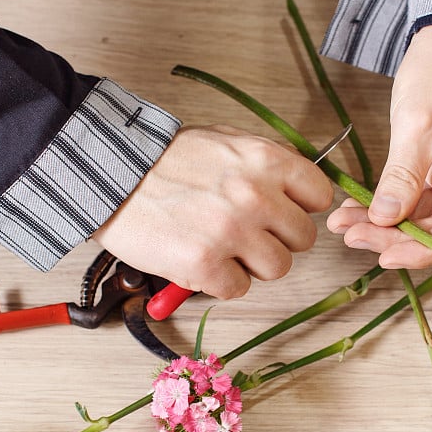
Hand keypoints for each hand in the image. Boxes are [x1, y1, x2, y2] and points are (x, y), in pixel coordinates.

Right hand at [92, 125, 333, 298]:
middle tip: (246, 234)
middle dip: (276, 239)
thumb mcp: (225, 142)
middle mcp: (256, 195)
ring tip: (220, 248)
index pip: (320, 195)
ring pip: (277, 268)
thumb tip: (301, 194)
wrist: (111, 176)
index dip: (301, 208)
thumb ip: (267, 166)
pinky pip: (238, 289)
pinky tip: (199, 261)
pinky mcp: (205, 264)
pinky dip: (219, 282)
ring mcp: (232, 231)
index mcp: (265, 160)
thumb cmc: (166, 160)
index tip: (282, 213)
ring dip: (251, 265)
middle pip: (303, 238)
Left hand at [327, 24, 431, 268]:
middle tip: (350, 235)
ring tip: (345, 223)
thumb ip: (403, 176)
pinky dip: (390, 205)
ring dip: (386, 223)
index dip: (420, 249)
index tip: (381, 254)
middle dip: (394, 236)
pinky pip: (420, 200)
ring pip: (426, 218)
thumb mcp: (418, 124)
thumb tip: (385, 219)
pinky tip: (359, 208)